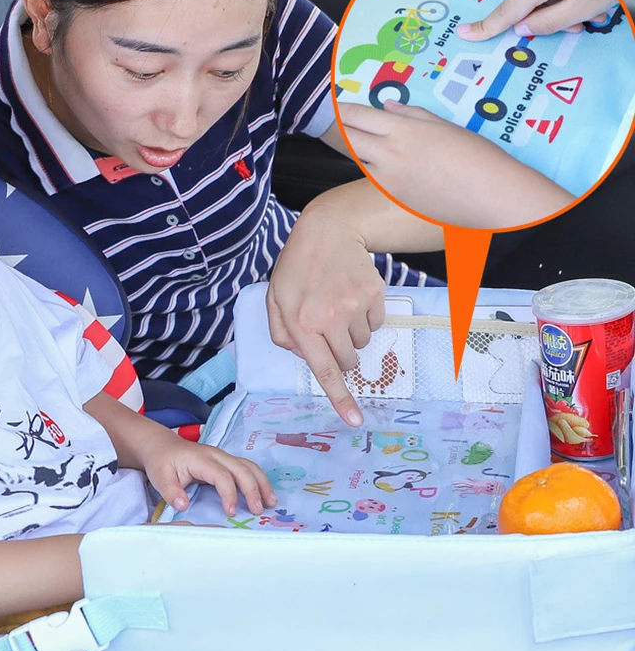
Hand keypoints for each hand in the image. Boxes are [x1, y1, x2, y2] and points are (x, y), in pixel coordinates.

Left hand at [140, 433, 276, 516]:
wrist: (162, 445)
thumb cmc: (162, 461)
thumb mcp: (160, 477)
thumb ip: (171, 492)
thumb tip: (184, 506)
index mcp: (202, 459)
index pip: (222, 475)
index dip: (229, 493)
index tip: (231, 512)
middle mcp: (217, 455)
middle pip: (241, 468)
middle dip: (253, 489)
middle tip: (259, 510)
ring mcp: (223, 456)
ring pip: (248, 466)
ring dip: (261, 483)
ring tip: (271, 502)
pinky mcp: (226, 461)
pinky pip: (246, 468)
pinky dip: (258, 479)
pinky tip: (265, 493)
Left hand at [267, 194, 386, 427]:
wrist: (330, 231)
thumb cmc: (297, 267)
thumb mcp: (275, 298)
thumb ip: (281, 333)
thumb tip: (304, 357)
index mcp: (301, 323)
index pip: (323, 370)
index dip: (340, 398)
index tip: (355, 420)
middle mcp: (330, 318)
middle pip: (347, 361)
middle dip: (339, 354)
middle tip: (328, 327)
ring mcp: (355, 307)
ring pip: (362, 343)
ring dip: (351, 333)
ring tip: (337, 304)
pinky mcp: (375, 296)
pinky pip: (376, 324)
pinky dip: (366, 317)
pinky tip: (351, 295)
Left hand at [338, 100, 573, 227]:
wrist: (490, 197)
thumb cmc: (477, 158)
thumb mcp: (445, 127)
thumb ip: (412, 116)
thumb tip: (388, 106)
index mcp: (402, 130)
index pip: (357, 116)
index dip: (340, 109)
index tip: (332, 104)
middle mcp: (389, 153)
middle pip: (348, 138)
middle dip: (338, 128)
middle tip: (332, 121)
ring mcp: (388, 178)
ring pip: (358, 159)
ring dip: (356, 149)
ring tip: (355, 139)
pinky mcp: (393, 197)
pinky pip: (373, 178)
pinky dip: (372, 168)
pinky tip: (379, 164)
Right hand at [457, 0, 615, 40]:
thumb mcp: (583, 7)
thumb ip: (548, 23)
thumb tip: (522, 28)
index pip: (507, 12)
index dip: (486, 27)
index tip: (464, 34)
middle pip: (528, 3)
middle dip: (548, 18)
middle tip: (580, 25)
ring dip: (560, 5)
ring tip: (590, 9)